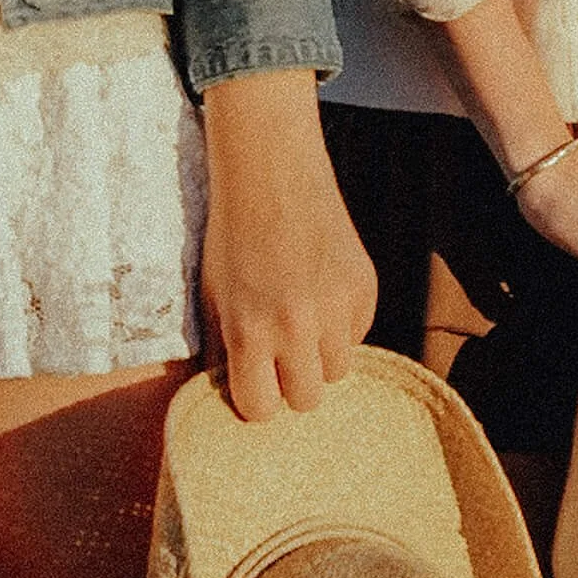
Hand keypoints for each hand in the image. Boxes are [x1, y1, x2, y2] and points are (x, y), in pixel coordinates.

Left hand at [200, 70, 376, 421]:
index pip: (261, 409)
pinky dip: (342, 325)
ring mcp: (335, 308)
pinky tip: (322, 291)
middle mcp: (296, 326)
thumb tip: (243, 391)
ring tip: (305, 321)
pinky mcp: (363, 289)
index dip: (257, 398)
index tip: (256, 381)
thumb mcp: (213, 293)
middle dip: (293, 384)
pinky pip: (358, 335)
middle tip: (283, 355)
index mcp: (249, 329)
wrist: (271, 169)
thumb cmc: (233, 231)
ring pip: (338, 372)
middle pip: (306, 400)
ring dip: (321, 356)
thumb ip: (227, 348)